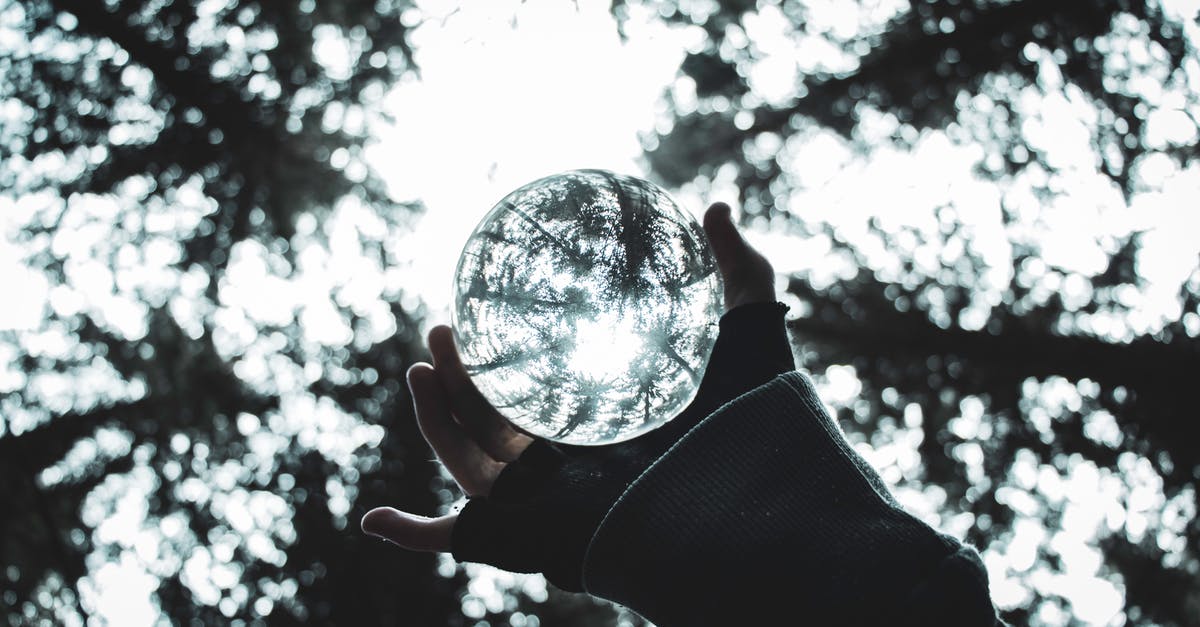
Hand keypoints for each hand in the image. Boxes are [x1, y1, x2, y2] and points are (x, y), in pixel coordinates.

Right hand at [361, 203, 786, 588]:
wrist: (751, 496)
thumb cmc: (756, 421)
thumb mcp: (749, 329)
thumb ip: (738, 267)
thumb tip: (716, 204)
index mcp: (615, 421)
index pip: (546, 388)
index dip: (506, 354)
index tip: (479, 309)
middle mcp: (580, 461)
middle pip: (498, 419)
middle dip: (460, 377)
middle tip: (442, 329)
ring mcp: (553, 496)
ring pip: (473, 456)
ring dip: (437, 415)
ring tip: (425, 360)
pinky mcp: (535, 529)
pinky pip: (466, 535)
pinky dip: (416, 535)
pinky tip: (376, 519)